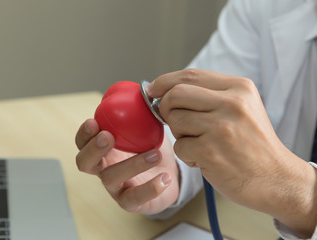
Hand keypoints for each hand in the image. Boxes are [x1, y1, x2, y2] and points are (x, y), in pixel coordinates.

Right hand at [75, 118, 178, 214]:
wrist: (168, 174)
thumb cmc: (151, 148)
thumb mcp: (145, 130)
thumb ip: (139, 114)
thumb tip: (146, 91)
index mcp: (103, 149)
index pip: (83, 142)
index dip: (84, 133)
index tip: (94, 121)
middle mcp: (103, 168)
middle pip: (84, 163)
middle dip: (93, 149)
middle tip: (108, 137)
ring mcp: (115, 187)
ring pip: (111, 178)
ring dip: (131, 164)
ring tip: (155, 154)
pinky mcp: (130, 202)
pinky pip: (135, 198)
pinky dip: (151, 188)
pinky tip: (165, 177)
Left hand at [147, 68, 316, 236]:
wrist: (276, 178)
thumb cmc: (253, 144)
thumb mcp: (242, 108)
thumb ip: (210, 95)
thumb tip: (167, 90)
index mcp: (239, 88)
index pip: (190, 75)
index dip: (165, 81)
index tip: (153, 89)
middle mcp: (231, 103)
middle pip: (175, 94)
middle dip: (165, 107)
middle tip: (173, 120)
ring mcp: (221, 128)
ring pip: (174, 120)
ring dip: (179, 134)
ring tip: (199, 142)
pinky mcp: (210, 151)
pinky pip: (179, 146)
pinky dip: (187, 155)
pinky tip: (205, 158)